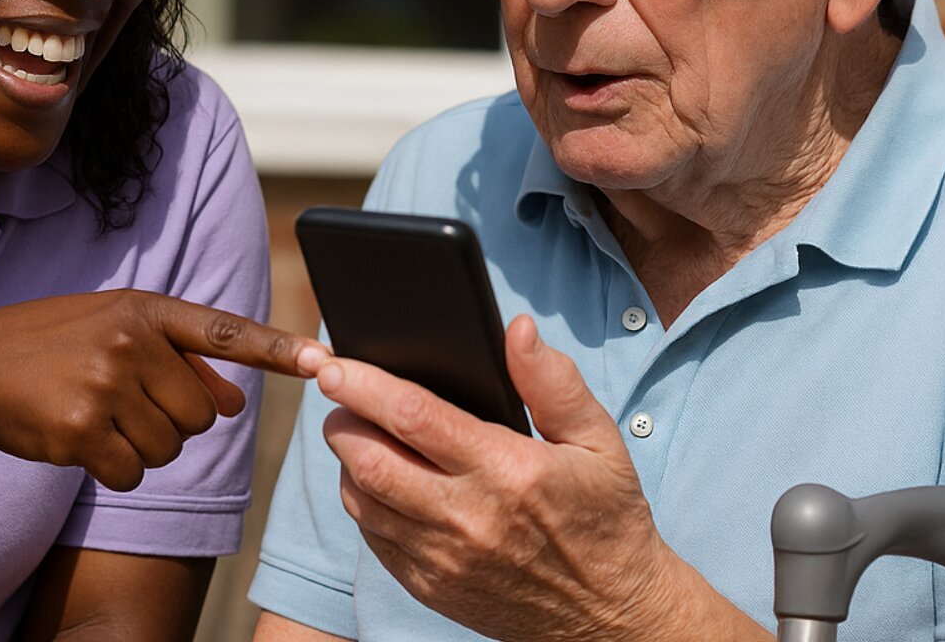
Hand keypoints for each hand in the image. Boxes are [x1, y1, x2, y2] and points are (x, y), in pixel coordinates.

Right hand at [0, 291, 324, 490]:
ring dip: (141, 448)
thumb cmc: (52, 350)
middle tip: (127, 406)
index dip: (277, 350)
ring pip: (170, 447)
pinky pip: (133, 472)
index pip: (225, 330)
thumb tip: (235, 404)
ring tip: (98, 417)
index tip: (321, 360)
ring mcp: (105, 383)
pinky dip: (115, 469)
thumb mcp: (114, 332)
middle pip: (201, 414)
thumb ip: (178, 359)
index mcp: (145, 308)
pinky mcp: (80, 427)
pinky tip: (81, 442)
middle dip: (174, 424)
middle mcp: (130, 340)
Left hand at [318, 314, 761, 641]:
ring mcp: (445, 560)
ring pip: (362, 501)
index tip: (333, 364)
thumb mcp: (597, 441)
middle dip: (341, 420)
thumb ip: (553, 382)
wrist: (611, 613)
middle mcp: (470, 519)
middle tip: (339, 397)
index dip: (364, 385)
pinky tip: (380, 481)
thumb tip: (518, 330)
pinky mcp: (432, 588)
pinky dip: (365, 503)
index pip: (415, 417)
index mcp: (509, 472)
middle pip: (370, 460)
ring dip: (348, 461)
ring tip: (358, 435)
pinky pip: (374, 538)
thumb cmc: (606, 517)